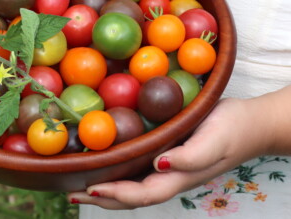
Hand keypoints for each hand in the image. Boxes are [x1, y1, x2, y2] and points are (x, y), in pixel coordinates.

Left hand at [68, 97, 267, 208]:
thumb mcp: (214, 142)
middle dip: (100, 197)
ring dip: (105, 186)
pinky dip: (117, 167)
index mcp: (177, 178)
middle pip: (129, 196)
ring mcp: (165, 166)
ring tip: (78, 183)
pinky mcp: (164, 151)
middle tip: (71, 192)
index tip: (90, 188)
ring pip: (130, 182)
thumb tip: (159, 165)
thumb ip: (190, 158)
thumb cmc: (232, 131)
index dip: (116, 194)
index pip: (141, 194)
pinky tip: (103, 159)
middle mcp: (166, 176)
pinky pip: (136, 164)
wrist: (249, 123)